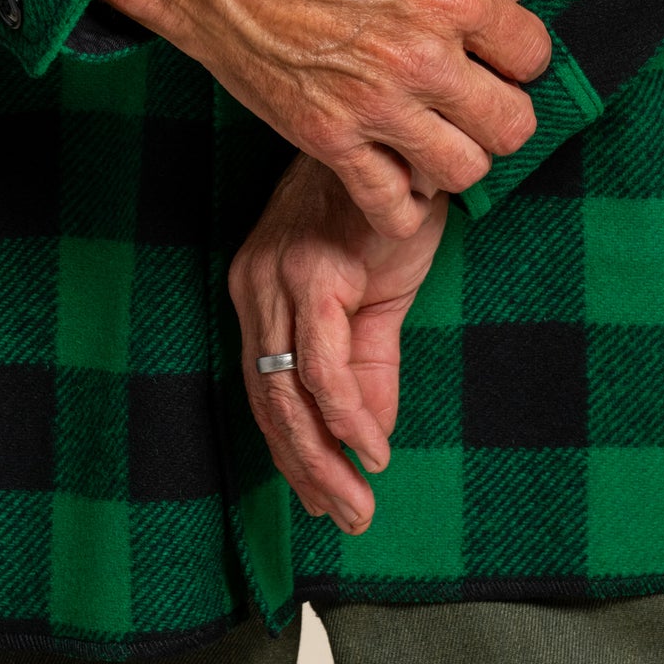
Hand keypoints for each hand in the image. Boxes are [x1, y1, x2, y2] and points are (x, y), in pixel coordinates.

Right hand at [100, 0, 549, 236]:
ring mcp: (374, 105)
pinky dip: (402, 202)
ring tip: (434, 132)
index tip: (493, 49)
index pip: (532, 54)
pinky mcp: (326, 137)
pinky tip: (394, 172)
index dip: (516, 51)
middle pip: (512, 125)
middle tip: (473, 96)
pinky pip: (390, 206)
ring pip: (463, 172)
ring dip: (456, 156)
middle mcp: (422, 58)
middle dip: (501, 111)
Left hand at [228, 152, 447, 533]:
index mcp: (260, 289)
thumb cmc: (385, 215)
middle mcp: (257, 285)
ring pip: (287, 391)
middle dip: (306, 469)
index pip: (262, 389)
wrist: (406, 145)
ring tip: (356, 503)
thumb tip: (366, 441)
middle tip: (345, 518)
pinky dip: (345, 415)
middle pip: (267, 399)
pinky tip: (369, 448)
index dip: (290, 451)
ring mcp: (280, 278)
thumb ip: (367, 370)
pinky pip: (321, 363)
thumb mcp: (374, 304)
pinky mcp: (313, 272)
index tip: (322, 500)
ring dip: (323, 458)